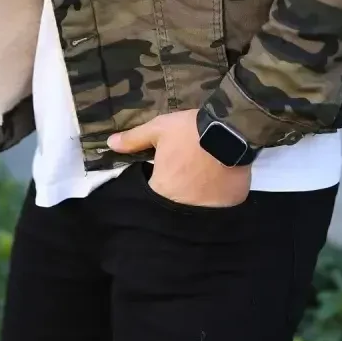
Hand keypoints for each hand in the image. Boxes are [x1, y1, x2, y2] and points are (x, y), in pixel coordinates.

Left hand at [108, 109, 250, 207]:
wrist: (231, 130)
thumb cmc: (190, 131)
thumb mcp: (159, 129)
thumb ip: (134, 139)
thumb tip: (110, 145)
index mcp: (163, 190)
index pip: (151, 200)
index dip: (154, 189)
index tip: (160, 178)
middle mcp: (183, 207)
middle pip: (174, 207)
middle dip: (174, 196)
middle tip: (181, 179)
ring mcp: (210, 210)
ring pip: (197, 211)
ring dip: (196, 200)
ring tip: (199, 183)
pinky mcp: (231, 205)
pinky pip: (220, 208)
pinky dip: (217, 200)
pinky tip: (218, 185)